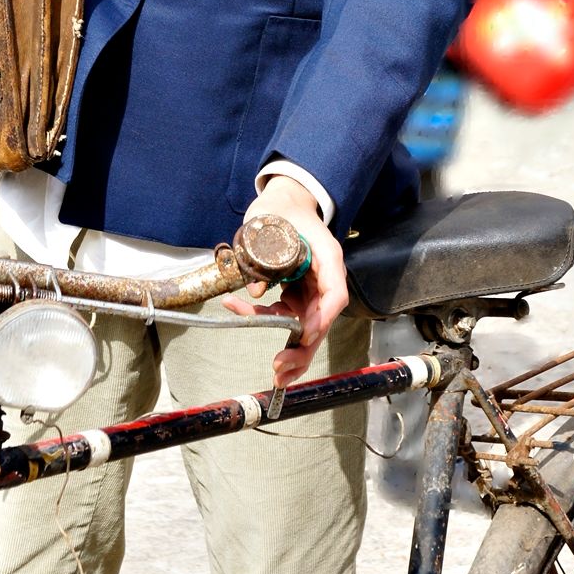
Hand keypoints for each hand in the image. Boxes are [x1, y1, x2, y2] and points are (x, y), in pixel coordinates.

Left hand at [223, 174, 348, 384]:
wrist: (285, 201)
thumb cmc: (283, 209)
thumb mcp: (272, 221)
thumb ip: (263, 254)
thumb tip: (255, 292)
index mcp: (327, 258)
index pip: (334, 295)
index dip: (321, 320)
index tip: (305, 337)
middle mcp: (324, 277)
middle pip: (321, 319)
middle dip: (303, 349)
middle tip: (281, 369)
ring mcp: (311, 288)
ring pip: (305, 326)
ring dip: (290, 350)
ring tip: (276, 372)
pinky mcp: (296, 293)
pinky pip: (286, 315)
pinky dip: (266, 321)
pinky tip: (238, 313)